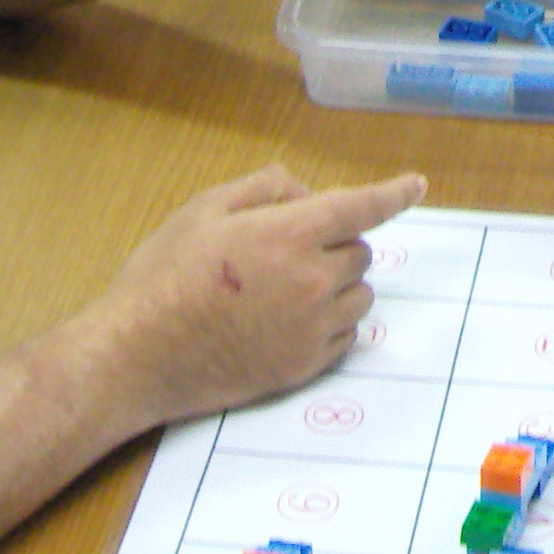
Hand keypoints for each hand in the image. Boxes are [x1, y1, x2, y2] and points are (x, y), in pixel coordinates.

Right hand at [90, 165, 425, 432]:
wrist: (135, 356)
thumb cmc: (163, 275)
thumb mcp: (204, 209)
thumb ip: (264, 189)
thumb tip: (306, 193)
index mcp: (289, 235)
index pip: (361, 208)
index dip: (394, 193)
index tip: (418, 186)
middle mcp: (311, 282)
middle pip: (360, 252)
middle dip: (335, 243)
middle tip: (285, 251)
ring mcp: (310, 330)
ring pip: (359, 296)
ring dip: (338, 284)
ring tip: (284, 288)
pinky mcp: (302, 368)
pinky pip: (345, 337)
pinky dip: (331, 322)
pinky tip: (286, 320)